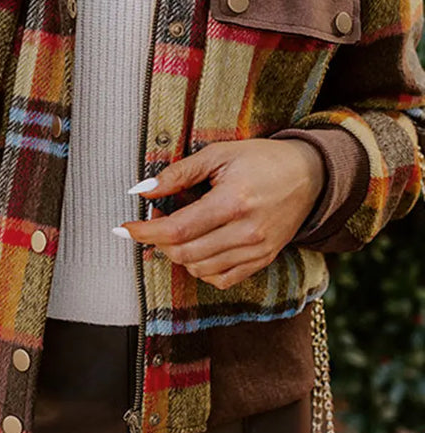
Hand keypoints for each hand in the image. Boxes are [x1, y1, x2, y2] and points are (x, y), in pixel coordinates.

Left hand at [116, 139, 325, 289]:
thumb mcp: (219, 154)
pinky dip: (201, 268)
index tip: (124, 229)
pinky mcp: (263, 260)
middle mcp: (247, 231)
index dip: (145, 231)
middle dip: (159, 242)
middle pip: (185, 253)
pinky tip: (199, 247)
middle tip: (154, 222)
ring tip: (178, 231)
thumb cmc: (261, 159)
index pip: (178, 229)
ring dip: (178, 254)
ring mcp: (257, 250)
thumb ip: (178, 173)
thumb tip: (142, 190)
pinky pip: (222, 278)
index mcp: (233, 201)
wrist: (310, 175)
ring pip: (200, 269)